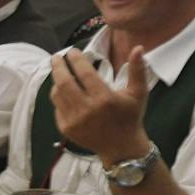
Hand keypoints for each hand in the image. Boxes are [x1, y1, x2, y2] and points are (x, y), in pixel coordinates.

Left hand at [52, 48, 152, 165]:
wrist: (120, 146)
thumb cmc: (130, 117)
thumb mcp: (138, 93)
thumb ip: (137, 70)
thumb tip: (138, 47)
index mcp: (104, 99)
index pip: (84, 73)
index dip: (76, 60)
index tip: (72, 51)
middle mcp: (87, 109)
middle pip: (64, 82)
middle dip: (58, 67)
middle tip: (56, 57)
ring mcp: (74, 120)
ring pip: (57, 95)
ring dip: (56, 81)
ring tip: (59, 71)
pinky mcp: (66, 129)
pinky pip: (57, 107)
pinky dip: (58, 96)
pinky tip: (62, 89)